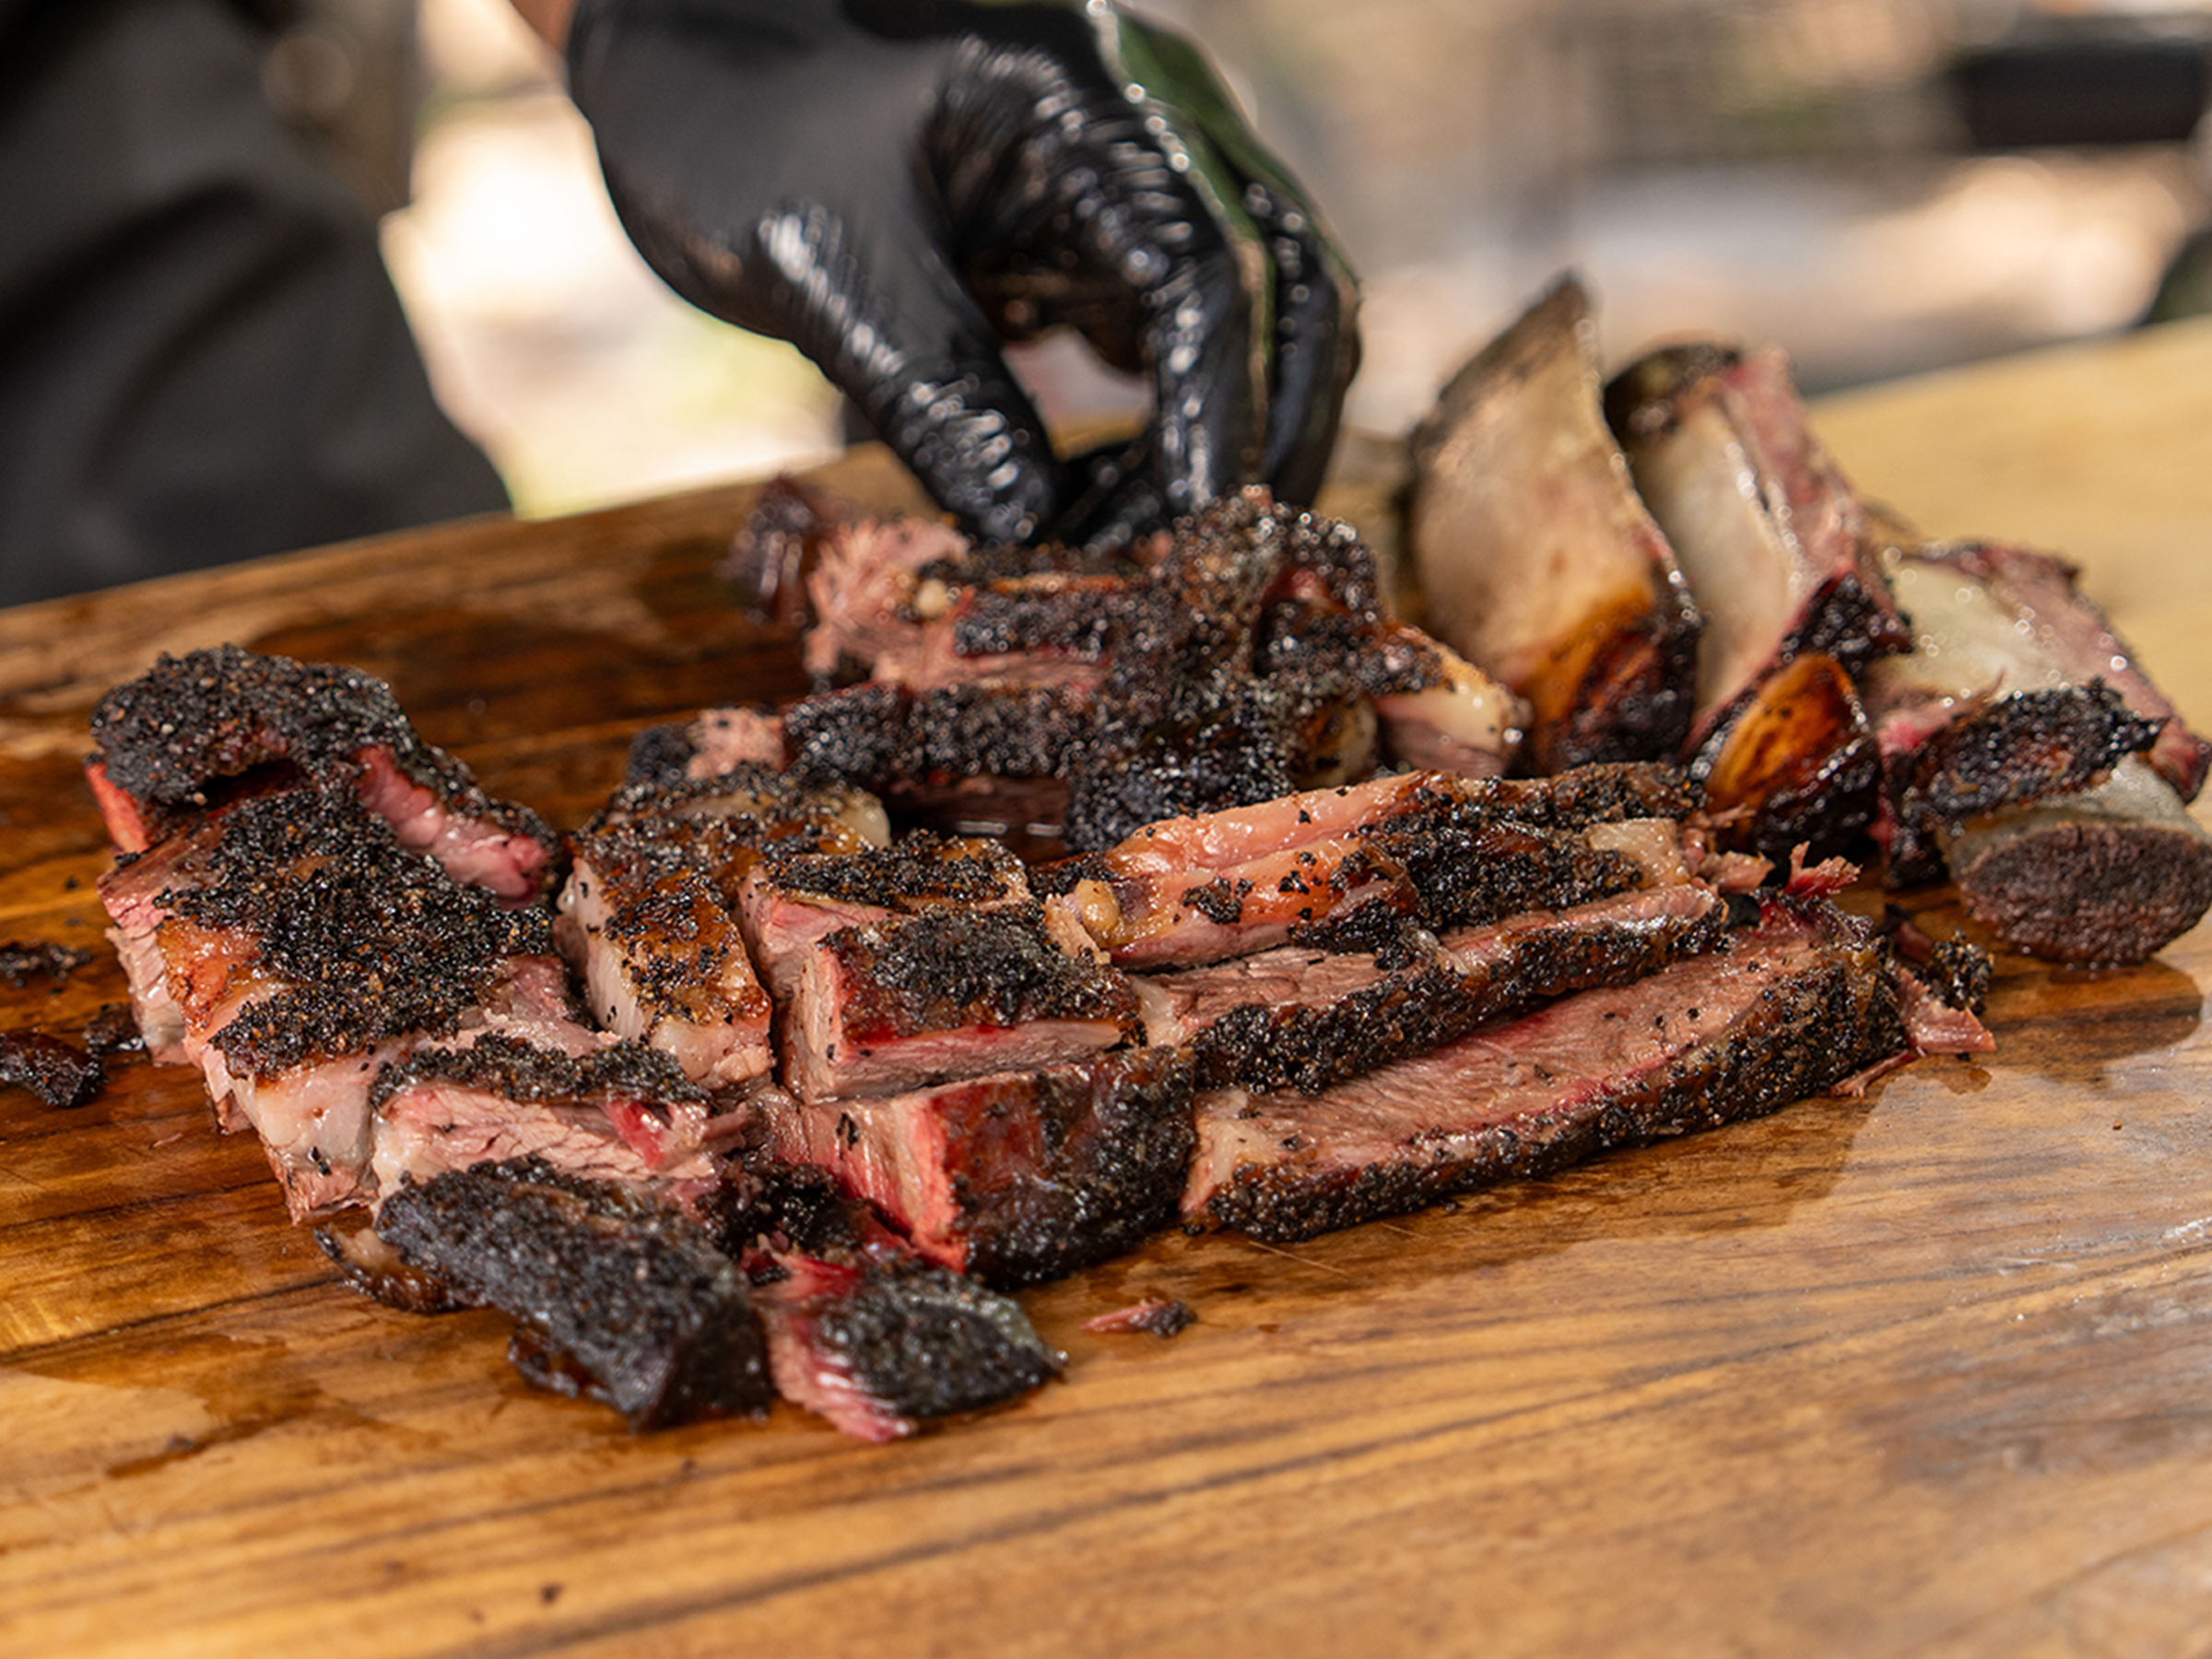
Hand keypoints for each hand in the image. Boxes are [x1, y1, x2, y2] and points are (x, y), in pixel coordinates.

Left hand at [563, 0, 1357, 545]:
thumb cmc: (733, 118)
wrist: (677, 42)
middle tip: (1193, 568)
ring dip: (1215, 440)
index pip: (1210, 277)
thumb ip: (936, 398)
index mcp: (1088, 108)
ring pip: (1252, 317)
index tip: (1188, 545)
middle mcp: (1143, 126)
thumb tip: (1032, 538)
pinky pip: (1178, 333)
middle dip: (1255, 440)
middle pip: (1284, 292)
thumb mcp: (824, 267)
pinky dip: (1161, 426)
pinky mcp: (1093, 224)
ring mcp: (1129, 172)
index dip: (1212, 424)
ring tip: (1125, 550)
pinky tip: (1091, 505)